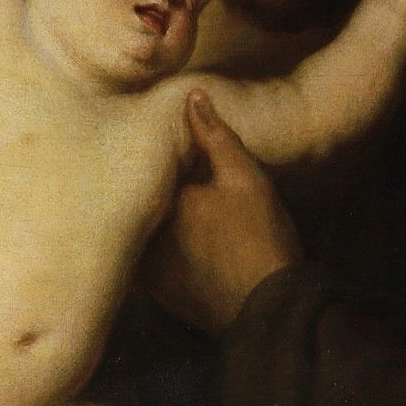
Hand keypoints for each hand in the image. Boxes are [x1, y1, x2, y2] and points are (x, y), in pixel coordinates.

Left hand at [141, 92, 303, 335]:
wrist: (269, 308)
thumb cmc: (260, 240)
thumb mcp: (246, 179)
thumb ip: (215, 137)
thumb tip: (193, 97)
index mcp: (159, 199)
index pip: (146, 168)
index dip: (157, 159)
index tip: (167, 153)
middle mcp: (141, 233)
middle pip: (137, 201)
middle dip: (145, 189)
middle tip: (169, 184)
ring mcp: (144, 266)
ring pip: (137, 231)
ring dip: (144, 221)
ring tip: (172, 212)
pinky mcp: (154, 292)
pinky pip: (142, 261)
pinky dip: (153, 250)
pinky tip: (179, 245)